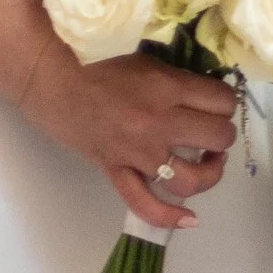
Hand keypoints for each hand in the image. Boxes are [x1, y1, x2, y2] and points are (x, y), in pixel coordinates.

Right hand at [18, 37, 240, 234]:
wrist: (45, 73)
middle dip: (221, 132)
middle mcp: (158, 123)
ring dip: (210, 172)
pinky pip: (146, 204)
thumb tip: (201, 87)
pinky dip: (171, 217)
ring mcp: (137, 152)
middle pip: (217, 137)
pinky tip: (190, 219)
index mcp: (166, 87)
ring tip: (208, 160)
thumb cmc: (90, 54)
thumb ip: (173, 73)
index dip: (226, 100)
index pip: (222, 101)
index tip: (217, 100)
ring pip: (193, 178)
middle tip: (212, 125)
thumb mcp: (141, 53)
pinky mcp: (115, 170)